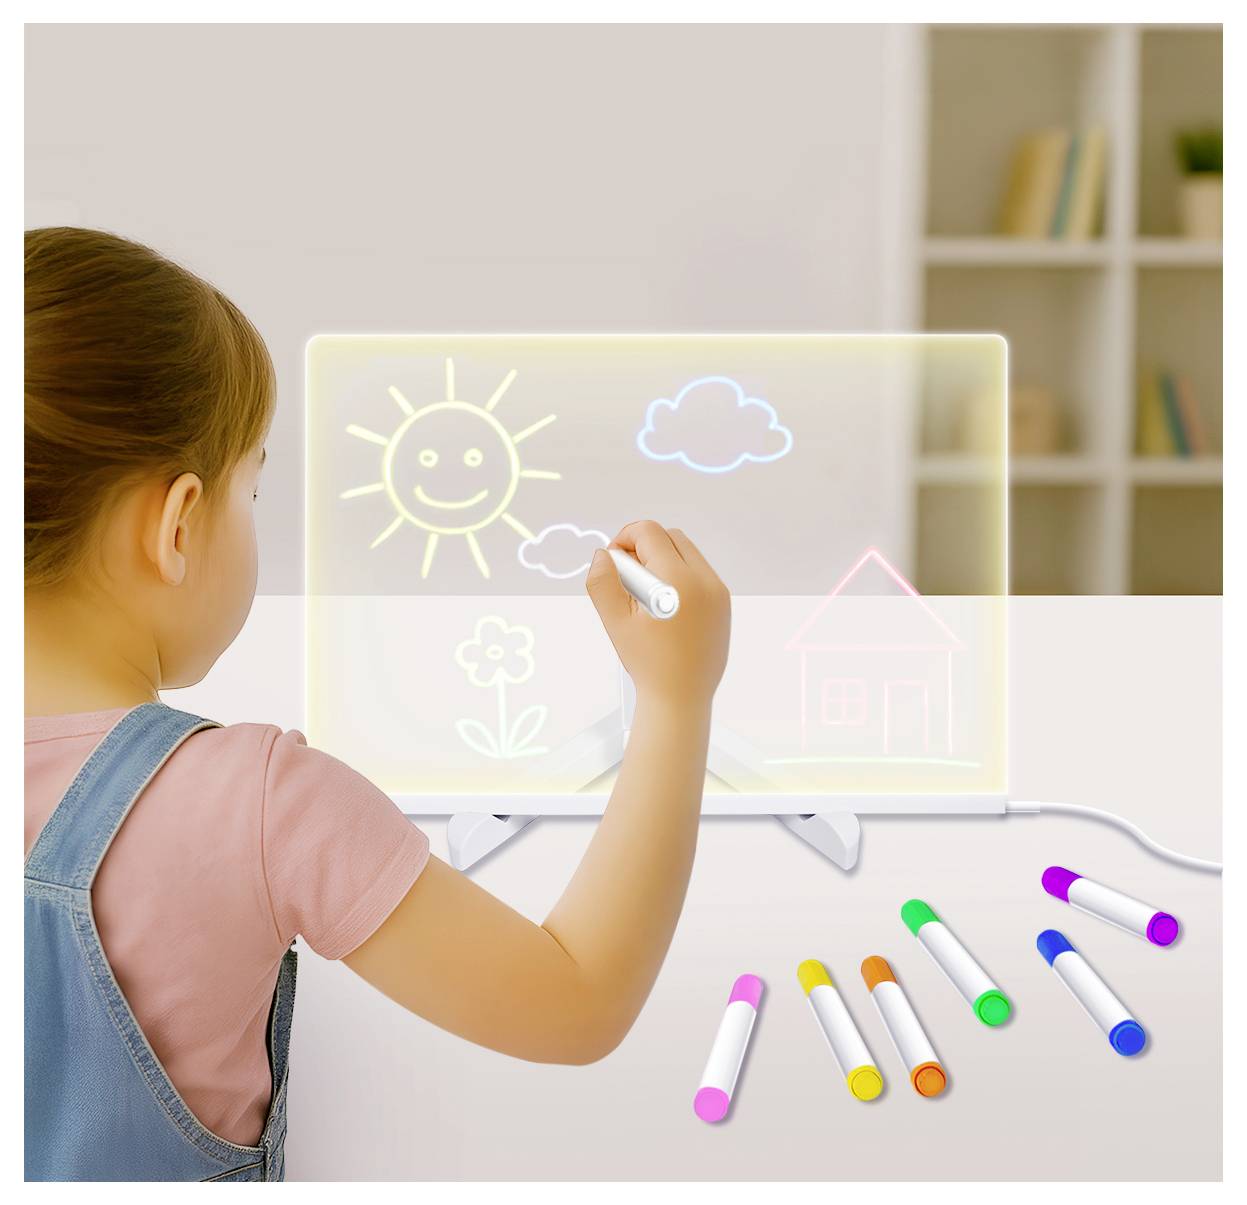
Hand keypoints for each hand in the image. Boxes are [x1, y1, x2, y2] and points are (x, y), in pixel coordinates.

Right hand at [584, 520, 729, 708]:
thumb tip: (603, 554)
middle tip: (626, 577)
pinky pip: (700, 572)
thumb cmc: (648, 663)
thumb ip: (602, 582)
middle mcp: (705, 580)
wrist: (681, 698)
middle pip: (670, 537)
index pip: (650, 533)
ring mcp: (718, 592)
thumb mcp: (614, 621)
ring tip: (644, 593)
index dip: (624, 538)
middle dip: (644, 546)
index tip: (614, 561)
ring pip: (687, 552)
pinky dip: (680, 575)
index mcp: (678, 581)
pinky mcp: (723, 605)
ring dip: (662, 560)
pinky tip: (663, 605)